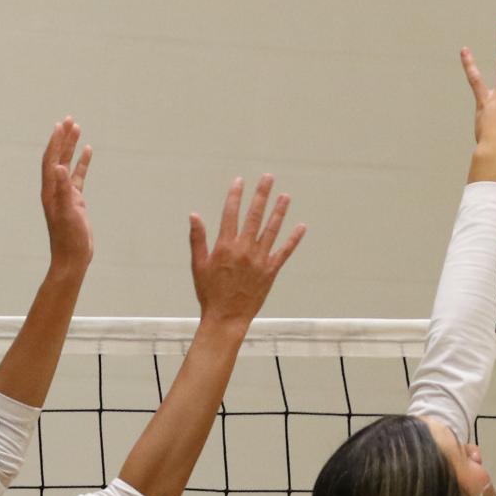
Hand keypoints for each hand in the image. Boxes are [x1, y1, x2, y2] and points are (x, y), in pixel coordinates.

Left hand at [41, 118, 93, 268]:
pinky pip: (78, 177)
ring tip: (77, 129)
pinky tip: (88, 152)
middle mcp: (55, 189)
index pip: (50, 160)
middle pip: (57, 157)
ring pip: (67, 164)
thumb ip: (62, 190)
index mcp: (50, 190)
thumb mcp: (66, 213)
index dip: (55, 142)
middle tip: (70, 119)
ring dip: (71, 147)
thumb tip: (58, 168)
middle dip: (63, 138)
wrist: (72, 257)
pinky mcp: (75, 201)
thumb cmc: (68, 238)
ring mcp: (65, 194)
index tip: (61, 125)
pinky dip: (82, 163)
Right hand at [189, 175, 305, 328]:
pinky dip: (293, 239)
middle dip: (261, 195)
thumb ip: (198, 238)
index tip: (240, 181)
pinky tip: (301, 227)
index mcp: (225, 246)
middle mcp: (244, 250)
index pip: (231, 214)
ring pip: (272, 230)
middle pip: (254, 216)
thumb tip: (194, 215)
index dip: (235, 195)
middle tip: (268, 177)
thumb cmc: (209, 292)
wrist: (226, 318)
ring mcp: (259, 260)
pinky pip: (284, 252)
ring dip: (279, 212)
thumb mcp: (198, 265)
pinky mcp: (270, 271)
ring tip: (285, 196)